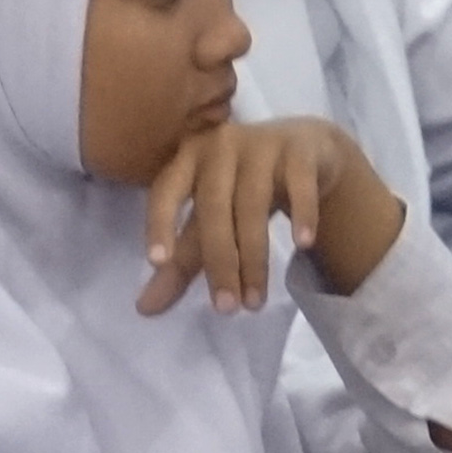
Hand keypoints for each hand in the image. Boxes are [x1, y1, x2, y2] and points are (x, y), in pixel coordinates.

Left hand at [138, 116, 402, 314]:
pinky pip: (299, 184)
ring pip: (254, 204)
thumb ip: (180, 261)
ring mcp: (261, 143)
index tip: (157, 262)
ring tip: (255, 301)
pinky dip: (302, 214)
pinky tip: (303, 244)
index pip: (165, 192)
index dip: (160, 224)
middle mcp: (220, 146)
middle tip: (226, 309)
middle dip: (219, 262)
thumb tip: (144, 309)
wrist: (307, 149)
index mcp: (187, 160)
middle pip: (214, 207)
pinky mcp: (300, 150)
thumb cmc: (245, 188)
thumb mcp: (210, 223)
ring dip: (255, 257)